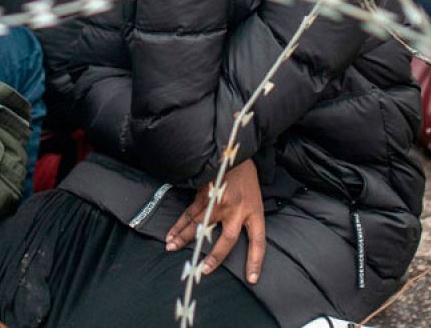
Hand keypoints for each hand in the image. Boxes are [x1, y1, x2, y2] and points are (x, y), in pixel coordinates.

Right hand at [165, 159, 265, 283]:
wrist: (234, 151)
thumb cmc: (245, 175)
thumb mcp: (254, 196)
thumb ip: (245, 215)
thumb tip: (232, 234)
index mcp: (254, 211)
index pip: (258, 241)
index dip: (256, 261)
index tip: (252, 279)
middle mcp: (237, 210)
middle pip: (227, 240)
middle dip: (215, 258)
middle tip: (204, 270)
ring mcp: (220, 203)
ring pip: (201, 227)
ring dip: (185, 239)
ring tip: (172, 249)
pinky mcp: (205, 196)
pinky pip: (190, 214)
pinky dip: (180, 225)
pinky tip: (171, 234)